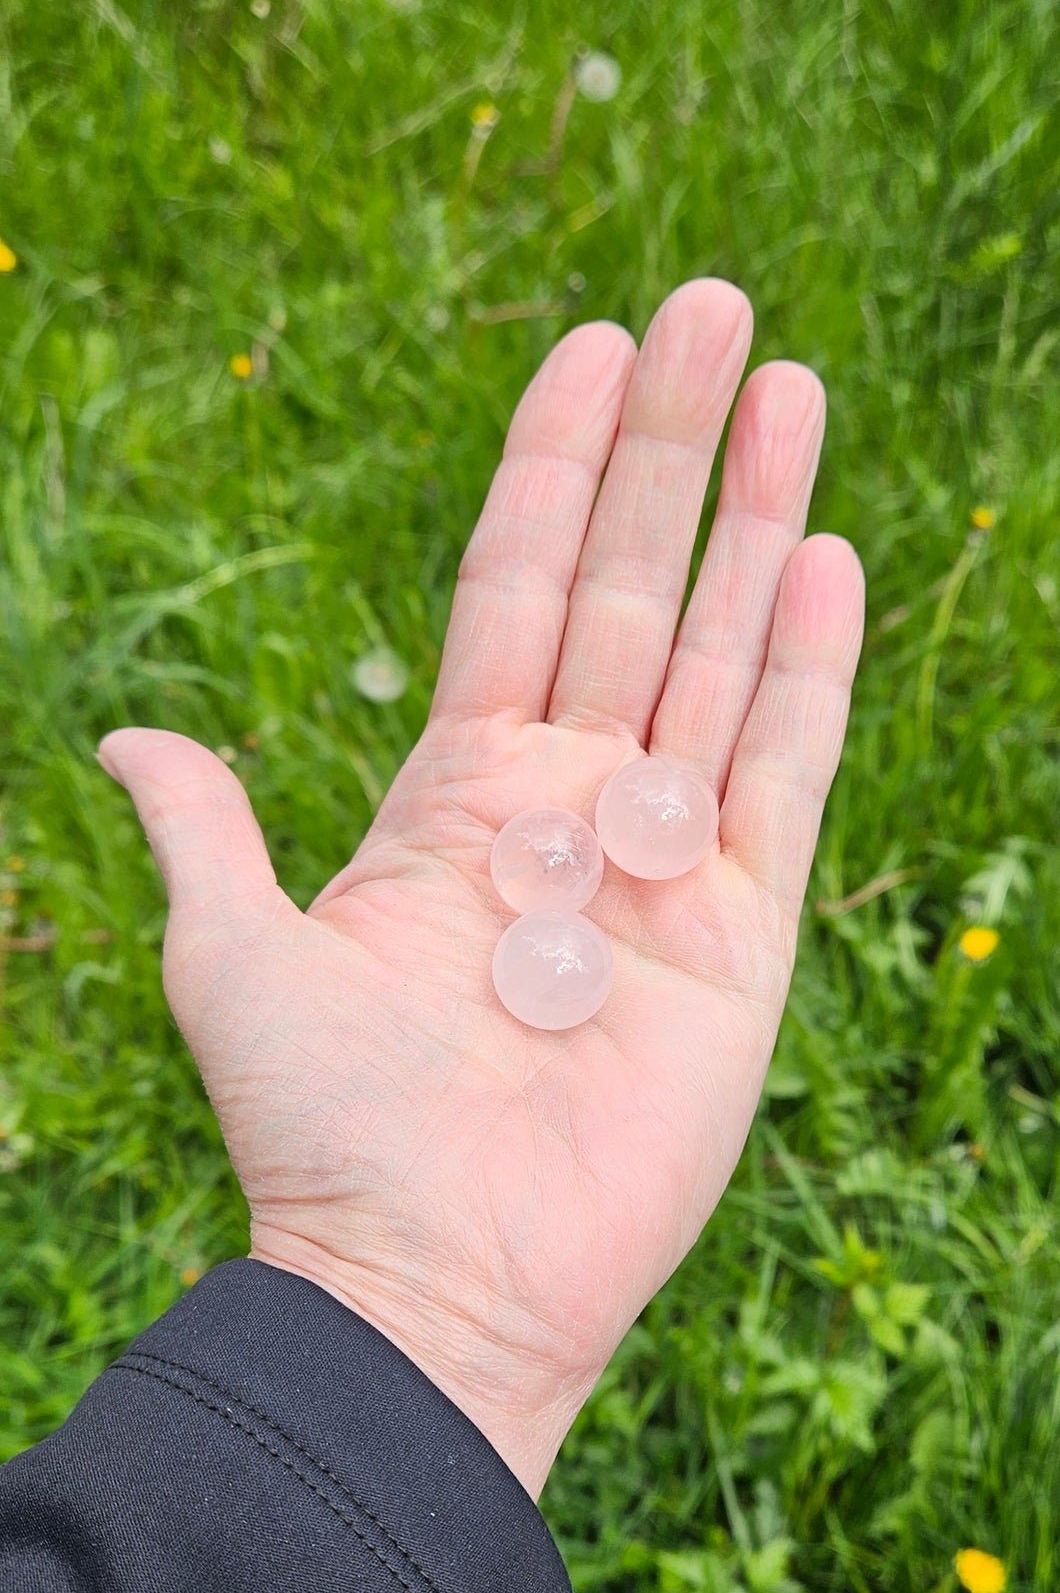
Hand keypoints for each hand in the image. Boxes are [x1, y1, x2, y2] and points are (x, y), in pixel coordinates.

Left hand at [99, 280, 863, 1499]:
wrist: (427, 1282)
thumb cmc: (320, 1133)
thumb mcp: (230, 960)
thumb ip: (205, 832)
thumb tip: (129, 740)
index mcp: (457, 795)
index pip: (515, 589)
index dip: (553, 468)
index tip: (593, 346)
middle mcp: (570, 809)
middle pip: (634, 591)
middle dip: (674, 451)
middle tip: (719, 310)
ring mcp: (664, 865)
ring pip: (723, 656)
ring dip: (757, 521)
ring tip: (793, 388)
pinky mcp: (742, 938)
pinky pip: (784, 774)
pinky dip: (810, 669)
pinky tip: (826, 556)